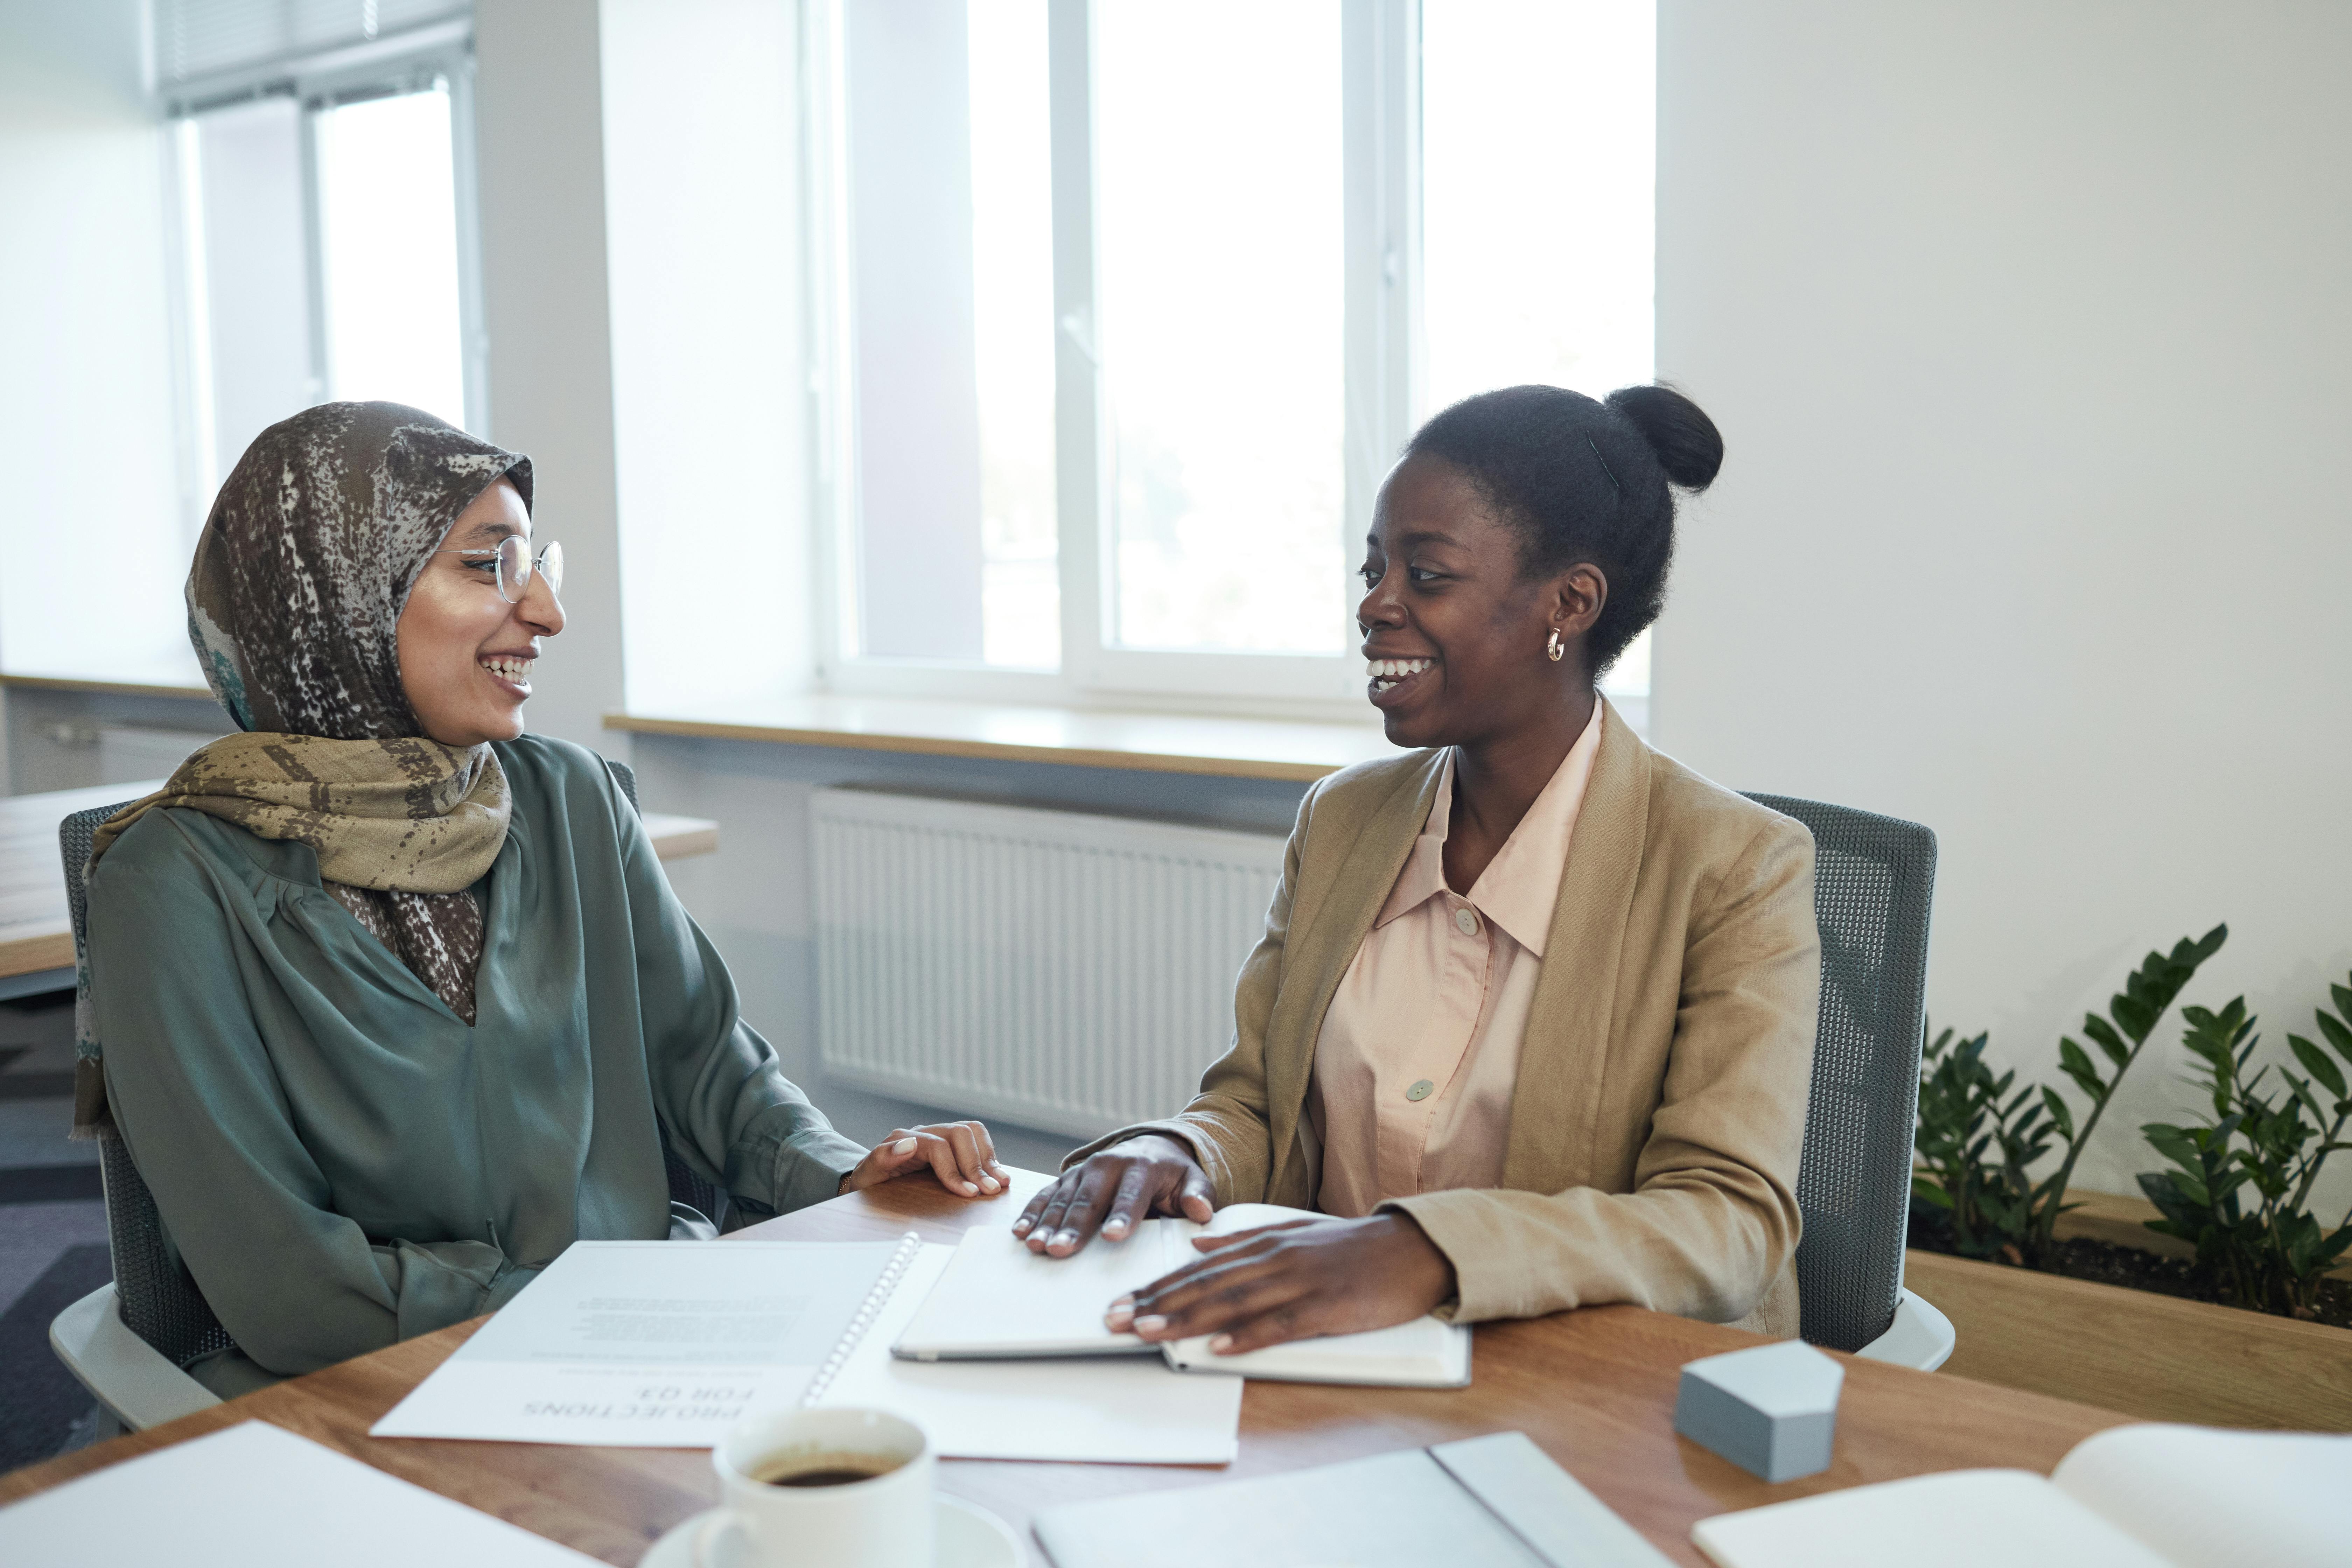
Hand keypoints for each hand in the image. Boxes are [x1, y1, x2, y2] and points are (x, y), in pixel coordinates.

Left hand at [837, 1121, 1007, 1197]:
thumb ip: (881, 1158)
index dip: (955, 1170)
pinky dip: (989, 1155)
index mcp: (903, 1138)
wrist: (870, 1182)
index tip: (969, 1194)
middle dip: (976, 1165)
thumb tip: (909, 1144)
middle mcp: (924, 1132)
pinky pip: (976, 1139)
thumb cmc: (869, 1183)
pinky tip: (996, 1175)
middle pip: (960, 1133)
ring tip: (999, 1183)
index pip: (938, 1146)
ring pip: (972, 1131)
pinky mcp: (952, 1145)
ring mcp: (939, 1135)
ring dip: (988, 1157)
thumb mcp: (867, 1175)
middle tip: (989, 1191)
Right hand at [1011, 1135, 1212, 1255]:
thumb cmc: (1172, 1176)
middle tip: (1060, 1250)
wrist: (1150, 1148)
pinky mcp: (1067, 1179)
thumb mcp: (1193, 1181)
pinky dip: (1032, 1213)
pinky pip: (1046, 1195)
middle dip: (1074, 1226)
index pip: (1132, 1194)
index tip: (1113, 1236)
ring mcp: (1084, 1172)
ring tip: (1036, 1246)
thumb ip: (1200, 1195)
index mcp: (1142, 1168)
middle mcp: (1109, 1166)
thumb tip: (1202, 1211)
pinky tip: (1020, 1232)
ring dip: (1048, 1223)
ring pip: (1063, 1199)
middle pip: (1090, 1199)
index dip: (1122, 1215)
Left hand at [1105, 1212, 1455, 1354]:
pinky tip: (1218, 1347)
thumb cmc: (1351, 1247)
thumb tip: (1198, 1247)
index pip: (1199, 1268)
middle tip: (1117, 1320)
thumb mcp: (1292, 1233)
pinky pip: (1279, 1324)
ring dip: (1187, 1318)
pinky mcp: (1325, 1308)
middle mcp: (1275, 1260)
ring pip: (1233, 1302)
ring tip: (1150, 1331)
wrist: (1410, 1248)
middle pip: (1206, 1285)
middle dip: (1157, 1304)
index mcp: (1265, 1243)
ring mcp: (1299, 1283)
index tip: (1122, 1302)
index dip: (1157, 1286)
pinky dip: (1246, 1336)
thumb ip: (1243, 1240)